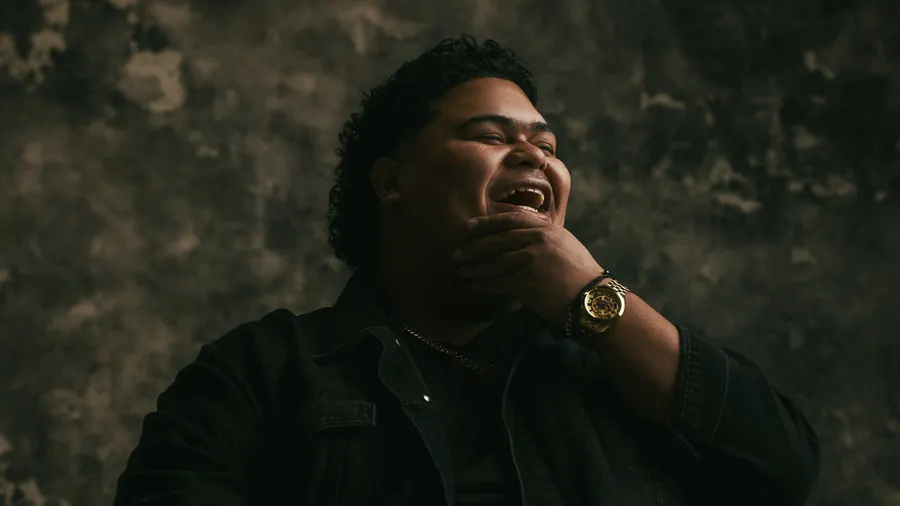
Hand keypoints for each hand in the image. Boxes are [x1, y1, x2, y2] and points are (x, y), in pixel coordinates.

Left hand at [453, 211, 604, 327]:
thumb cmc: (581, 275)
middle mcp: (537, 241)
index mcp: (546, 229)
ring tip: (462, 271)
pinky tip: (476, 285)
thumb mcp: (565, 245)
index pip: (510, 220)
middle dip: (473, 248)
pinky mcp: (526, 283)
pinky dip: (485, 284)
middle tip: (457, 253)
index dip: (487, 223)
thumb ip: (542, 238)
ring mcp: (530, 261)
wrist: (592, 299)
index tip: (470, 226)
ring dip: (474, 267)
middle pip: (496, 241)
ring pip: (494, 262)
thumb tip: (518, 238)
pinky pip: (498, 282)